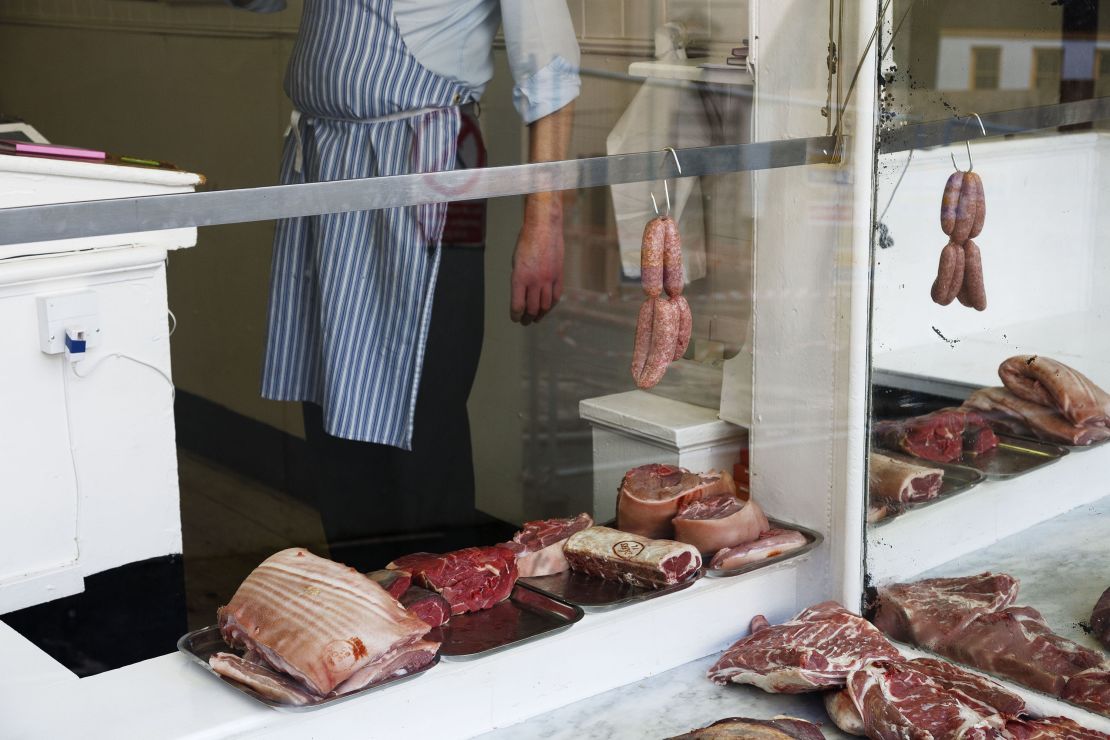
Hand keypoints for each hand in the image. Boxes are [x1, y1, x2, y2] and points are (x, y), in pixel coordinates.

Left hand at [510, 192, 563, 324]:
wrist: (544, 228)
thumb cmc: (526, 243)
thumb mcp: (516, 262)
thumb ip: (519, 280)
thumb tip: (522, 295)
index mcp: (519, 277)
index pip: (517, 306)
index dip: (516, 315)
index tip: (515, 318)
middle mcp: (534, 281)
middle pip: (532, 308)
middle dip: (527, 318)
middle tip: (525, 321)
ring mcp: (548, 279)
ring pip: (545, 305)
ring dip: (539, 314)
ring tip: (536, 318)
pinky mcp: (559, 275)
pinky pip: (556, 296)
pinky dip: (551, 305)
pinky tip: (547, 308)